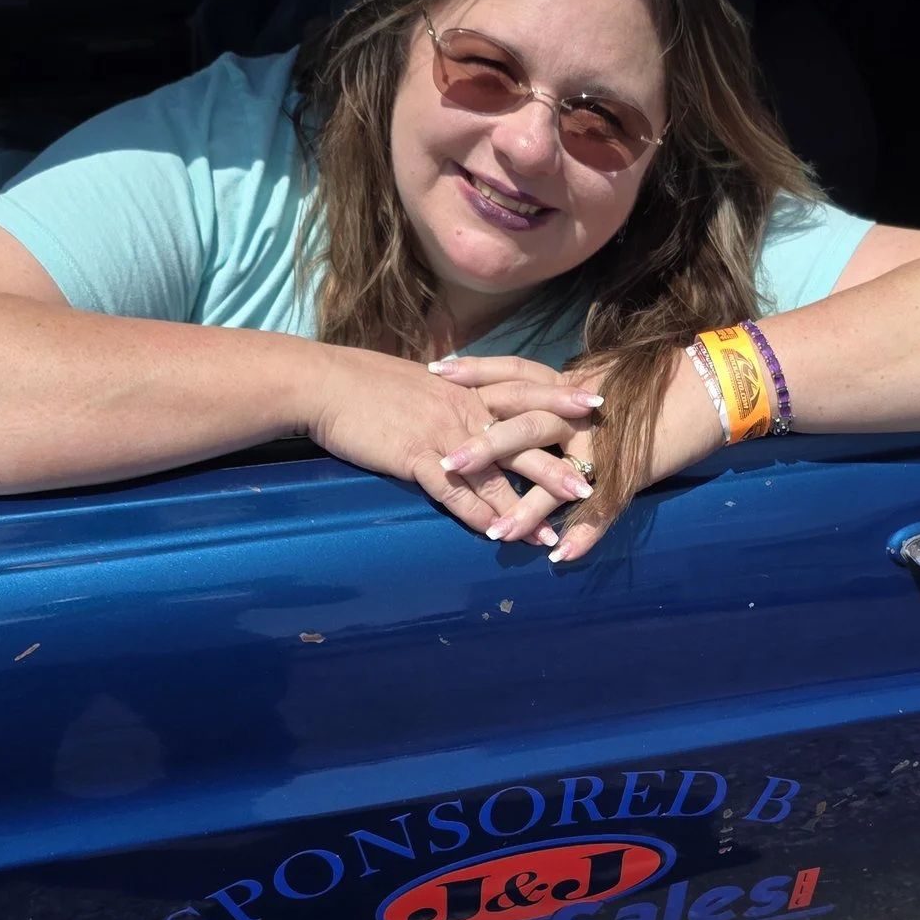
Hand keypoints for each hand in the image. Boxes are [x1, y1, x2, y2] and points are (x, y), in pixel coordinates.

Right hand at [306, 346, 602, 543]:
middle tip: (593, 484)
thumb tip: (464, 402)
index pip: (525, 390)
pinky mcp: (417, 457)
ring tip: (553, 532)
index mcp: (466, 389)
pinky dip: (478, 516)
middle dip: (560, 463)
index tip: (596, 405)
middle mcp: (463, 409)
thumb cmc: (364, 383)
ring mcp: (443, 435)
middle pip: (524, 436)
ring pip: (497, 474)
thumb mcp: (417, 383)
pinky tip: (496, 536)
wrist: (322, 383)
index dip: (560, 397)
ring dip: (527, 506)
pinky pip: (455, 493)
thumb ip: (449, 395)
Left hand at [430, 350, 721, 562]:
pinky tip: (561, 557)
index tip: (437, 371)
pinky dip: (585, 533)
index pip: (516, 373)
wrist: (716, 386)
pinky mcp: (631, 471)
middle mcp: (582, 411)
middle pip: (525, 424)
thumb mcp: (607, 376)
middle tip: (445, 463)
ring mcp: (606, 442)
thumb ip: (569, 387)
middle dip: (483, 445)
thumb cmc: (662, 379)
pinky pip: (605, 507)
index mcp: (571, 384)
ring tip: (494, 534)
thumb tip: (538, 391)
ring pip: (556, 473)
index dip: (477, 372)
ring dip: (525, 506)